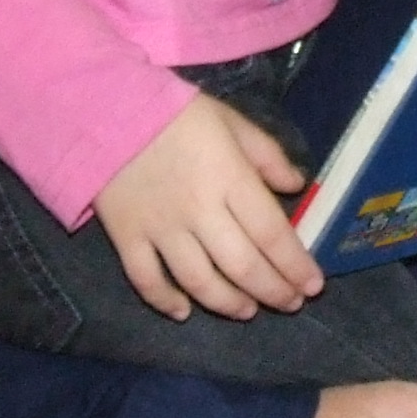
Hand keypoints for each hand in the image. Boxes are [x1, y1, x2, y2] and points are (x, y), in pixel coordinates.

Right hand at [94, 94, 323, 320]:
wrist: (103, 106)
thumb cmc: (175, 112)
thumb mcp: (231, 120)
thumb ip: (267, 154)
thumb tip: (297, 185)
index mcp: (230, 178)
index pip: (272, 234)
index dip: (296, 265)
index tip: (313, 285)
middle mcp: (199, 211)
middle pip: (242, 266)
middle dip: (273, 292)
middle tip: (291, 304)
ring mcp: (161, 228)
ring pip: (199, 281)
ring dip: (228, 303)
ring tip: (248, 311)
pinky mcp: (127, 236)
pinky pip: (146, 280)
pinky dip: (164, 301)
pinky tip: (183, 312)